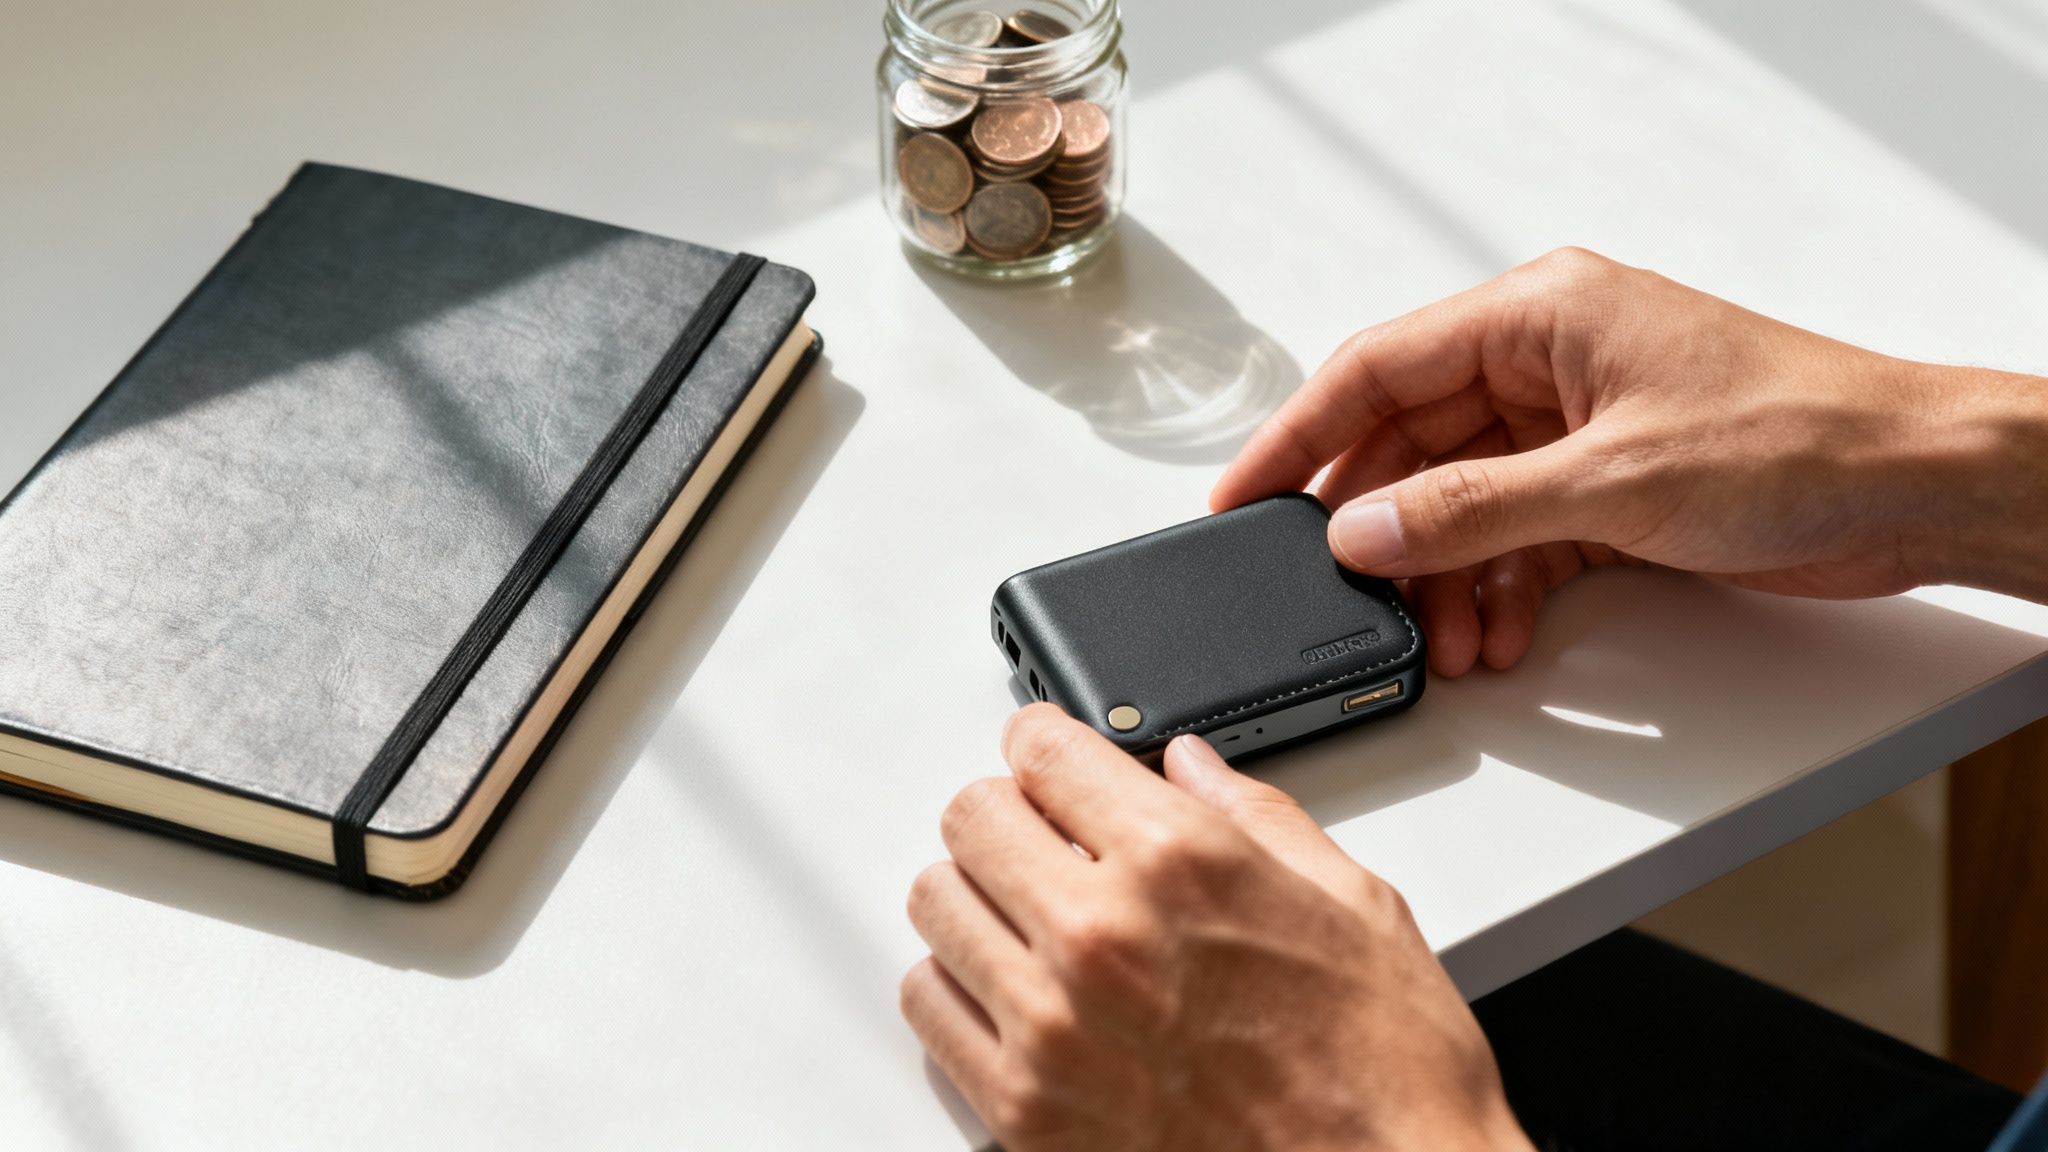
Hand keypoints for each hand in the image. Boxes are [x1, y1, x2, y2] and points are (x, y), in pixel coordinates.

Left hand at [900, 704, 1531, 1151]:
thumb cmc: (1386, 1071)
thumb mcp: (1354, 905)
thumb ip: (1255, 817)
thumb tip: (1191, 766)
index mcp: (1181, 862)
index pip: (1040, 748)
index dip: (1045, 744)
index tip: (1052, 761)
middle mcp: (1101, 933)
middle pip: (972, 817)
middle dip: (1011, 816)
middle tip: (1049, 842)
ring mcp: (1052, 1024)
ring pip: (937, 904)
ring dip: (980, 898)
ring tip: (1033, 920)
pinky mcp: (1024, 1107)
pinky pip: (929, 1006)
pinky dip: (960, 986)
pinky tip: (1015, 991)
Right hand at [1213, 247, 2047, 674]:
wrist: (1912, 486)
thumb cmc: (1797, 437)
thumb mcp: (1610, 480)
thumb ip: (1468, 511)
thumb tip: (1360, 530)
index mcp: (1539, 314)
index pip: (1377, 367)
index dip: (1298, 435)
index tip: (1243, 499)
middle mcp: (1547, 363)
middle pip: (1412, 443)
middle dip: (1377, 529)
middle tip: (1335, 593)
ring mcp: (1575, 428)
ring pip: (1460, 504)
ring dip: (1441, 576)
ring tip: (1438, 640)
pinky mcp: (1606, 486)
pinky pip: (1514, 537)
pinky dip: (1495, 588)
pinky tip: (1490, 634)